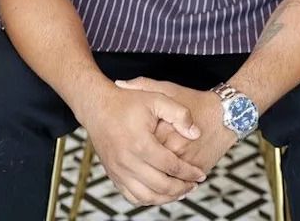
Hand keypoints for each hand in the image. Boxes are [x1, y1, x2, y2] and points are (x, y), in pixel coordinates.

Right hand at [82, 85, 207, 206]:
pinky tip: (160, 193)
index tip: (201, 174)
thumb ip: (180, 114)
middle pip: (161, 186)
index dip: (189, 172)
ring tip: (181, 192)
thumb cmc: (127, 102)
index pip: (171, 166)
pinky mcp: (113, 175)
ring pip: (146, 197)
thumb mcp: (157, 99)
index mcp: (141, 144)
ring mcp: (118, 171)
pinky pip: (132, 197)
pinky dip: (148, 200)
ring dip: (166, 198)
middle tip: (194, 185)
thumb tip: (196, 134)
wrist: (98, 107)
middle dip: (181, 188)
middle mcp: (128, 161)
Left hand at [115, 78, 237, 179]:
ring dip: (150, 182)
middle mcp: (176, 152)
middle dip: (137, 166)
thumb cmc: (195, 100)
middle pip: (148, 167)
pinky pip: (178, 186)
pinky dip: (166, 188)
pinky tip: (156, 183)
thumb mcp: (168, 89)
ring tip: (141, 174)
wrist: (226, 114)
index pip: (138, 146)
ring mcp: (188, 165)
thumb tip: (119, 83)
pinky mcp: (197, 172)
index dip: (129, 145)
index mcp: (164, 132)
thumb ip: (142, 85)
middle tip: (131, 159)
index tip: (126, 139)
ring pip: (162, 182)